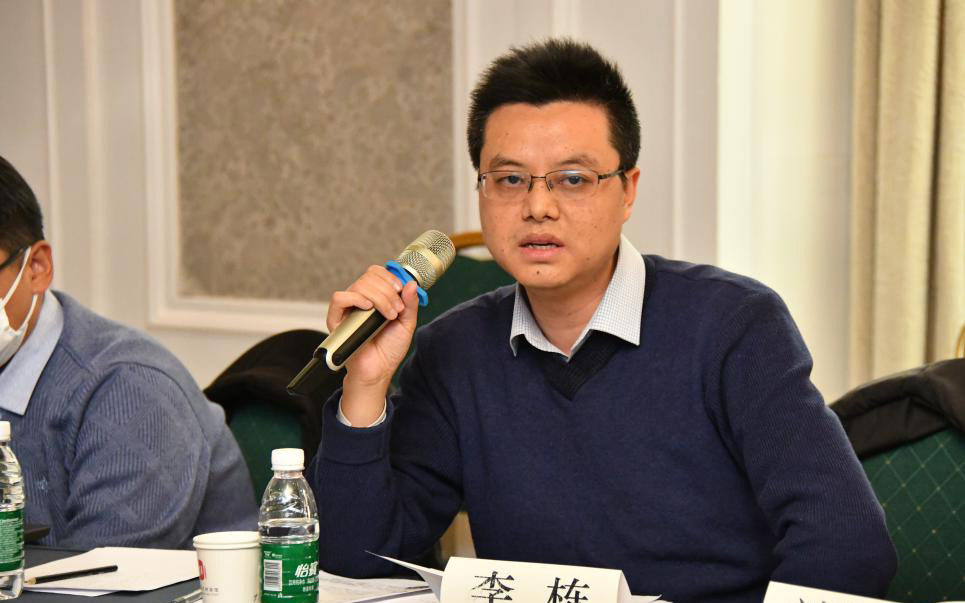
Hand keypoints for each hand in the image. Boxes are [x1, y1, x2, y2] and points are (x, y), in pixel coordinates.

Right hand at [326, 266, 419, 419]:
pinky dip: (356, 299)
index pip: (376, 273)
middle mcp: (360, 300)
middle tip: (396, 310)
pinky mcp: (337, 320)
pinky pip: (340, 298)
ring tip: (388, 316)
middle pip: (369, 277)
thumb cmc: (389, 350)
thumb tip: (411, 283)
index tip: (400, 290)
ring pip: (358, 285)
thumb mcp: (406, 323)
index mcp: (375, 297)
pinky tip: (368, 308)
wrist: (379, 371)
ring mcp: (348, 309)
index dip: (389, 277)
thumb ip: (410, 303)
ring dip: (379, 297)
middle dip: (388, 291)